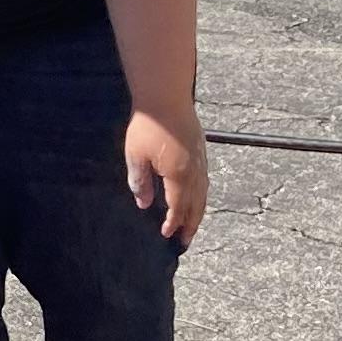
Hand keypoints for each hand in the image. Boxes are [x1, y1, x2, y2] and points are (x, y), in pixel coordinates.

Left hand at [126, 109, 206, 245]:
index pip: (178, 207)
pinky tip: (196, 199)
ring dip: (199, 213)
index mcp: (178, 175)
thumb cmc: (147, 127)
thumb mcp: (136, 156)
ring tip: (192, 226)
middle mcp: (194, 172)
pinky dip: (202, 197)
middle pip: (196, 205)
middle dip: (191, 225)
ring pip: (204, 195)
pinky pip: (205, 182)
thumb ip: (141, 182)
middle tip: (186, 241)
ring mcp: (201, 162)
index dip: (173, 223)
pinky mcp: (202, 153)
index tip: (166, 235)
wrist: (166, 99)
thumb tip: (145, 204)